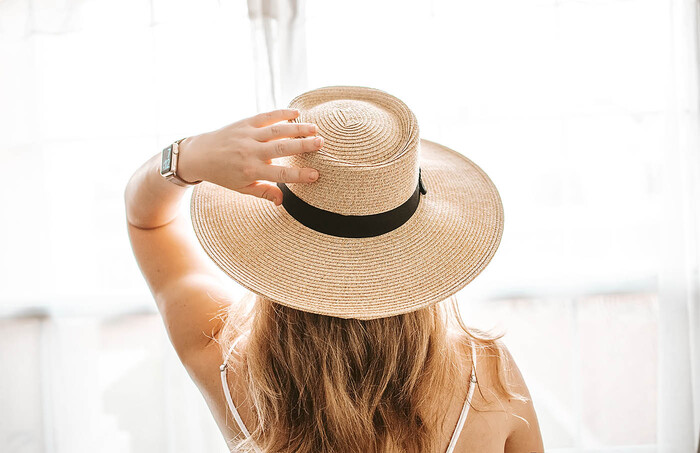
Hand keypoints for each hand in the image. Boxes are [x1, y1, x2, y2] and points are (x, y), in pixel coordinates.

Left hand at [176, 108, 322, 205]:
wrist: (200, 155)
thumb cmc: (223, 174)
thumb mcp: (242, 188)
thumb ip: (264, 193)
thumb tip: (282, 202)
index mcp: (250, 171)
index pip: (280, 175)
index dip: (299, 176)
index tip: (316, 175)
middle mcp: (250, 153)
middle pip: (281, 149)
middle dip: (303, 146)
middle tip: (321, 144)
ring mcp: (247, 136)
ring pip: (277, 131)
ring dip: (297, 129)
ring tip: (315, 129)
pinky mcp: (244, 123)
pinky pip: (266, 116)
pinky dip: (281, 114)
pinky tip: (296, 113)